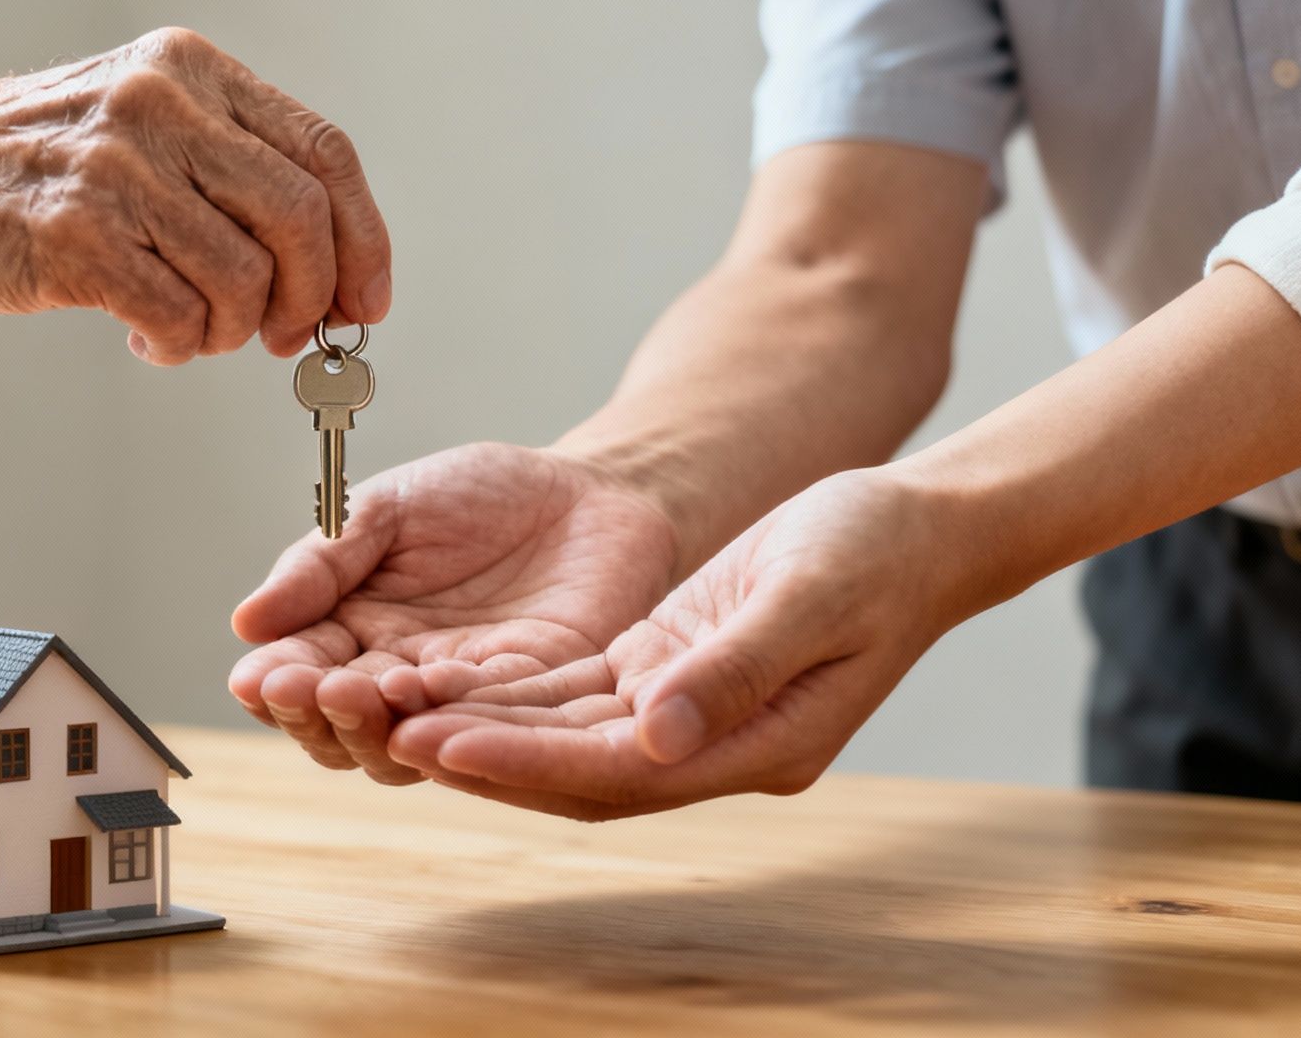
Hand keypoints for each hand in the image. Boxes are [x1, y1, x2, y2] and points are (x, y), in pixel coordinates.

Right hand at [0, 27, 391, 364]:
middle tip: (284, 336)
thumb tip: (327, 270)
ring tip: (190, 330)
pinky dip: (178, 348)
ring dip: (230, 331)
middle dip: (310, 298)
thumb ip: (229, 166)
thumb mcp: (141, 119)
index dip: (363, 240)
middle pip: (302, 221)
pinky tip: (145, 338)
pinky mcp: (78, 238)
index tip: (364, 301)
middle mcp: (163, 107)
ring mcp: (119, 170)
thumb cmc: (35, 166)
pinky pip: (179, 319)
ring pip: (245, 282)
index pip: (325, 155)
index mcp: (192, 71)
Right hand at [229, 442, 680, 783]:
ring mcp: (461, 699)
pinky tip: (429, 689)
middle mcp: (397, 677)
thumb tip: (246, 621)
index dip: (274, 683)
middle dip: (318, 713)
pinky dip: (452, 714)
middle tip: (310, 686)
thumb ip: (322, 562)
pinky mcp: (530, 702)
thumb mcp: (387, 509)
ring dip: (374, 726)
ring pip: (402, 746)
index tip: (257, 677)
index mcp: (352, 631)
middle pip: (340, 728)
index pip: (298, 674)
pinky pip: (484, 722)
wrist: (589, 492)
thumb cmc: (481, 494)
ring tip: (358, 692)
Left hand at [383, 468, 963, 818]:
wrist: (914, 528)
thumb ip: (733, 669)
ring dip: (486, 728)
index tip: (443, 742)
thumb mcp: (809, 595)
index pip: (618, 773)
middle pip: (577, 770)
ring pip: (567, 737)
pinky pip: (578, 696)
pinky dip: (516, 693)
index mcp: (759, 746)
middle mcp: (713, 746)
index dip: (525, 763)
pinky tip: (450, 681)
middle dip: (483, 756)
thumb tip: (656, 734)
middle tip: (386, 735)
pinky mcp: (665, 669)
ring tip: (395, 712)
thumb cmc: (875, 554)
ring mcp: (687, 713)